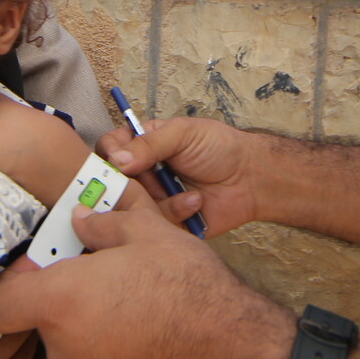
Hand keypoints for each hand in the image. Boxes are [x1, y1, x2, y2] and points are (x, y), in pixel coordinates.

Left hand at [0, 204, 290, 358]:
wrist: (235, 355)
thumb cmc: (189, 289)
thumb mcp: (148, 234)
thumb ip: (104, 224)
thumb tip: (83, 219)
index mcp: (61, 300)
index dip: (11, 288)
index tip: (35, 276)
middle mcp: (64, 349)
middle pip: (49, 323)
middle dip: (72, 305)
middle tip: (112, 286)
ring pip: (79, 352)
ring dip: (99, 334)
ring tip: (143, 316)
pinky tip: (156, 349)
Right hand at [98, 117, 263, 235]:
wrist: (251, 178)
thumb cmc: (220, 148)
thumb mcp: (184, 134)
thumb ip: (149, 143)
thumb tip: (116, 159)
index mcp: (143, 146)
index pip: (109, 149)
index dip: (108, 155)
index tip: (117, 161)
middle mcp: (144, 174)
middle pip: (113, 182)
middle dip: (130, 184)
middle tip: (149, 181)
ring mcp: (153, 199)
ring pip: (132, 207)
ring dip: (161, 198)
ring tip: (187, 190)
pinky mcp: (166, 222)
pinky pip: (155, 224)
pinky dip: (176, 212)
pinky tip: (195, 202)